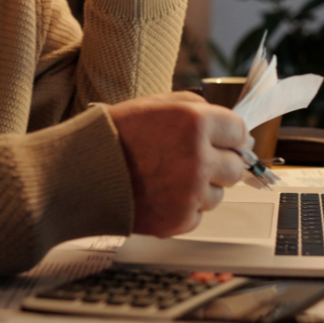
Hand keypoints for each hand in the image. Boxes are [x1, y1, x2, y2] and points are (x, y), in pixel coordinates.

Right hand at [107, 92, 249, 236]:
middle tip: (191, 160)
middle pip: (235, 166)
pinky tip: (160, 194)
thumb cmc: (115, 136)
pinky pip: (198, 215)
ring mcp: (191, 192)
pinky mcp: (181, 219)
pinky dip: (184, 208)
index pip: (240, 131)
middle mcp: (199, 158)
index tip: (223, 141)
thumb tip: (230, 124)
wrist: (83, 174)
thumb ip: (196, 107)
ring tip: (168, 177)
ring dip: (201, 187)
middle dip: (219, 163)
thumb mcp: (155, 103)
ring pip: (217, 193)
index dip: (230, 136)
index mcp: (195, 122)